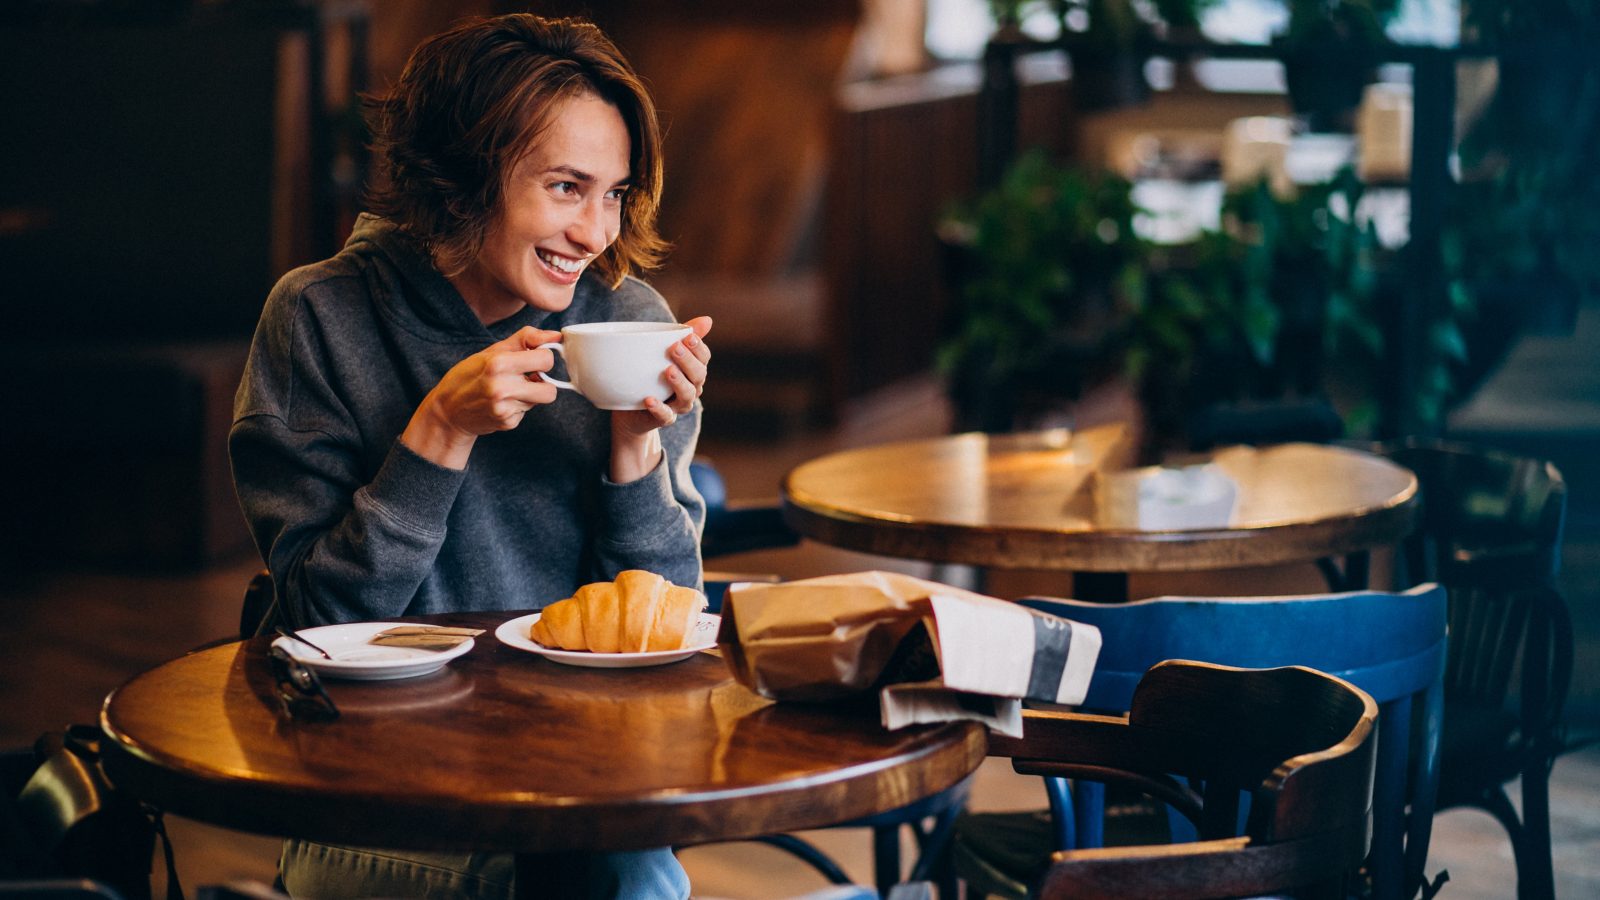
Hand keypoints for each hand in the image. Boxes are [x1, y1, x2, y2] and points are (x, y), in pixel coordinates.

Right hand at [402, 326, 560, 468]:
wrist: (448, 409)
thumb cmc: (470, 375)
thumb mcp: (493, 350)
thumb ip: (526, 339)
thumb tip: (556, 335)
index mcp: (498, 364)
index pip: (546, 360)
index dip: (543, 358)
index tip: (533, 358)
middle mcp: (502, 388)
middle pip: (550, 390)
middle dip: (543, 382)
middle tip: (528, 377)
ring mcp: (505, 409)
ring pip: (540, 401)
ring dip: (531, 394)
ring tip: (511, 389)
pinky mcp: (507, 423)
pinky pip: (527, 412)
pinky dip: (519, 406)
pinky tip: (502, 402)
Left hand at [610, 316, 712, 481]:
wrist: (632, 410)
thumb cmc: (652, 376)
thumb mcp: (663, 353)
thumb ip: (681, 336)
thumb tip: (707, 319)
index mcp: (693, 371)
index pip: (704, 358)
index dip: (698, 347)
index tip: (688, 336)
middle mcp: (691, 388)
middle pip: (698, 376)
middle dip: (688, 361)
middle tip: (675, 348)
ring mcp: (678, 405)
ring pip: (687, 396)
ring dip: (679, 383)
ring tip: (668, 370)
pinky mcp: (663, 418)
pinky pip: (665, 416)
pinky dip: (659, 408)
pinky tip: (649, 399)